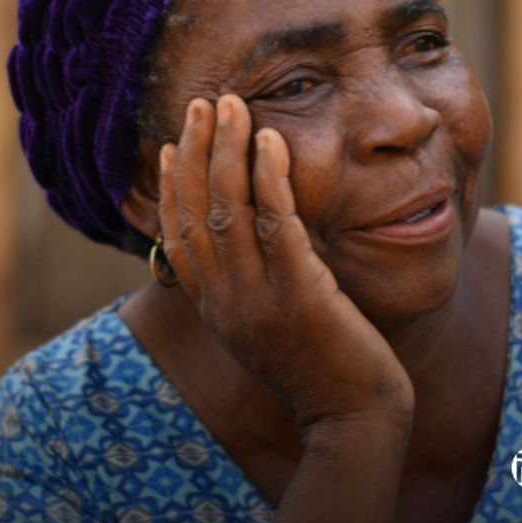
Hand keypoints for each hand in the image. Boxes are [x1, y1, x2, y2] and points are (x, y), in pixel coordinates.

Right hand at [159, 94, 414, 430]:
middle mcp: (226, 303)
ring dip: (225, 151)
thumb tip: (246, 239)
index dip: (168, 186)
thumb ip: (249, 286)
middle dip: (192, 152)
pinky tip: (270, 140)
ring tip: (230, 105)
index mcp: (215, 310)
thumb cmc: (321, 369)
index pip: (176, 237)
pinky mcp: (300, 295)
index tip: (168, 144)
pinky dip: (269, 177)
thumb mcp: (267, 328)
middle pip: (194, 213)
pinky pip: (276, 224)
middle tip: (199, 104)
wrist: (353, 419)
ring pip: (228, 210)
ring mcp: (258, 300)